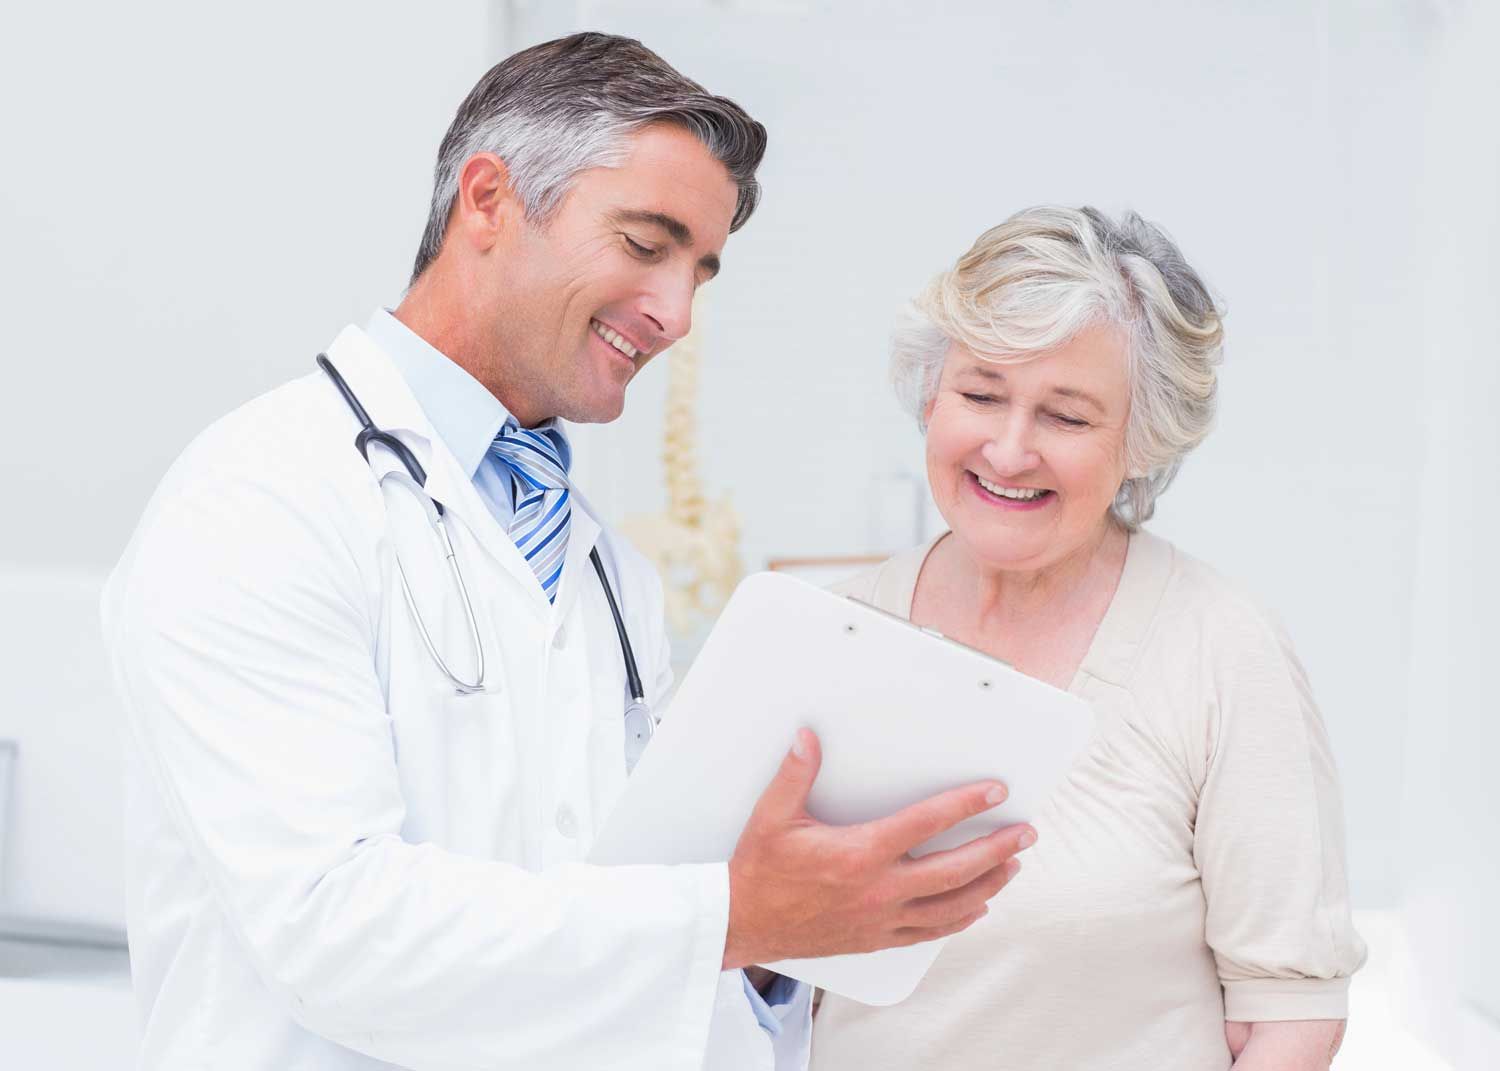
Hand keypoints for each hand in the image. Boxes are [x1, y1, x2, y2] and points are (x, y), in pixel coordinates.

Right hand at [722, 728, 1034, 969]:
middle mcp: (878, 890)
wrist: (742, 924)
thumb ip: (796, 774)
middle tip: (1025, 833)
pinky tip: (976, 909)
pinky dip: (959, 920)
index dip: (965, 804)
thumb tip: (809, 737)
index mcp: (860, 854)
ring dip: (988, 884)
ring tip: (1012, 866)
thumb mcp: (772, 817)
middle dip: (996, 849)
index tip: (994, 792)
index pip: (926, 823)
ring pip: (950, 905)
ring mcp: (881, 919)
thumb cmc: (760, 872)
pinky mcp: (875, 939)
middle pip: (955, 870)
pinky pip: (928, 932)